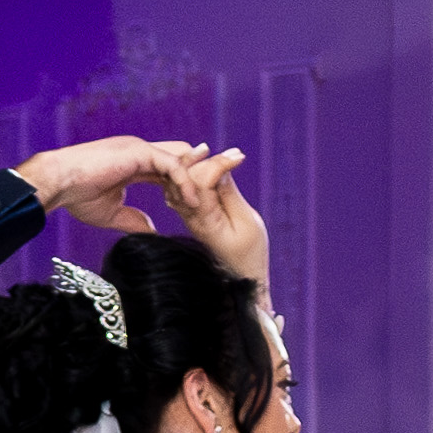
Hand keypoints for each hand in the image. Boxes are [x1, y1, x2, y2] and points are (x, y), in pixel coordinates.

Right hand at [12, 133, 202, 234]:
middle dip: (199, 173)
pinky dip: (184, 182)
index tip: (197, 204)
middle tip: (218, 192)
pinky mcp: (139, 151)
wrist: (57, 183)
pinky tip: (191, 202)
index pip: (168, 170)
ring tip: (210, 201)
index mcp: (133, 163)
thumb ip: (133, 219)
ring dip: (196, 178)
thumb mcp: (112, 213)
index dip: (183, 185)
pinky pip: (172, 165)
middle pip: (180, 158)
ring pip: (181, 159)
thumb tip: (153, 231)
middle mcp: (140, 152)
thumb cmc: (75, 196)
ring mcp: (140, 149)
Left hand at [150, 143, 268, 292]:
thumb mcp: (247, 222)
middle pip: (188, 176)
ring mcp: (187, 215)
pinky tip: (207, 167)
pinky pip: (183, 188)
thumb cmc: (250, 253)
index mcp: (204, 220)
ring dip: (198, 164)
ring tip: (219, 155)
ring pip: (182, 180)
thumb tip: (220, 169)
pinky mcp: (190, 213)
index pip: (201, 180)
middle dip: (208, 160)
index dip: (219, 163)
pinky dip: (194, 173)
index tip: (240, 157)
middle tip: (234, 154)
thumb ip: (230, 194)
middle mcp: (190, 216)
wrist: (241, 277)